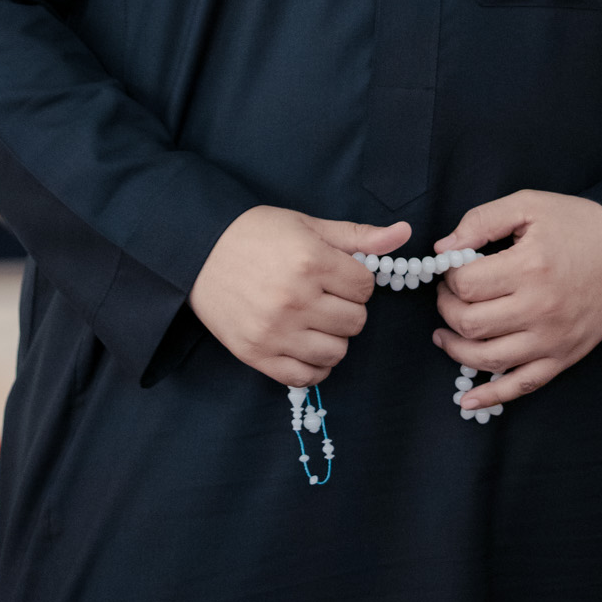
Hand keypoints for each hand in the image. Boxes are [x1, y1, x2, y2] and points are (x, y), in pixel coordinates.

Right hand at [190, 206, 409, 386]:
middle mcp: (295, 301)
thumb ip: (358, 235)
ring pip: (336, 352)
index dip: (357, 279)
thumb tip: (403, 233)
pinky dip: (314, 366)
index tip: (340, 274)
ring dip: (334, 336)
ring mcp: (275, 333)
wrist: (197, 253)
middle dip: (348, 307)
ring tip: (316, 319)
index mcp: (310, 262)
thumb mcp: (308, 225)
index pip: (366, 287)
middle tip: (327, 295)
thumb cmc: (255, 234)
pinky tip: (306, 344)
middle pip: (356, 321)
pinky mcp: (257, 355)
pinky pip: (306, 377)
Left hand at [432, 190, 601, 410]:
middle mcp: (540, 309)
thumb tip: (443, 249)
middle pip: (470, 323)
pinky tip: (468, 400)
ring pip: (487, 359)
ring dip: (456, 348)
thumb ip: (481, 221)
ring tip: (444, 333)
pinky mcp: (564, 357)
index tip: (453, 267)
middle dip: (447, 309)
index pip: (466, 285)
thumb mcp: (530, 205)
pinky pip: (522, 386)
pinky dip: (491, 396)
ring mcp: (552, 339)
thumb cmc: (580, 224)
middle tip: (448, 294)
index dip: (449, 276)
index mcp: (529, 267)